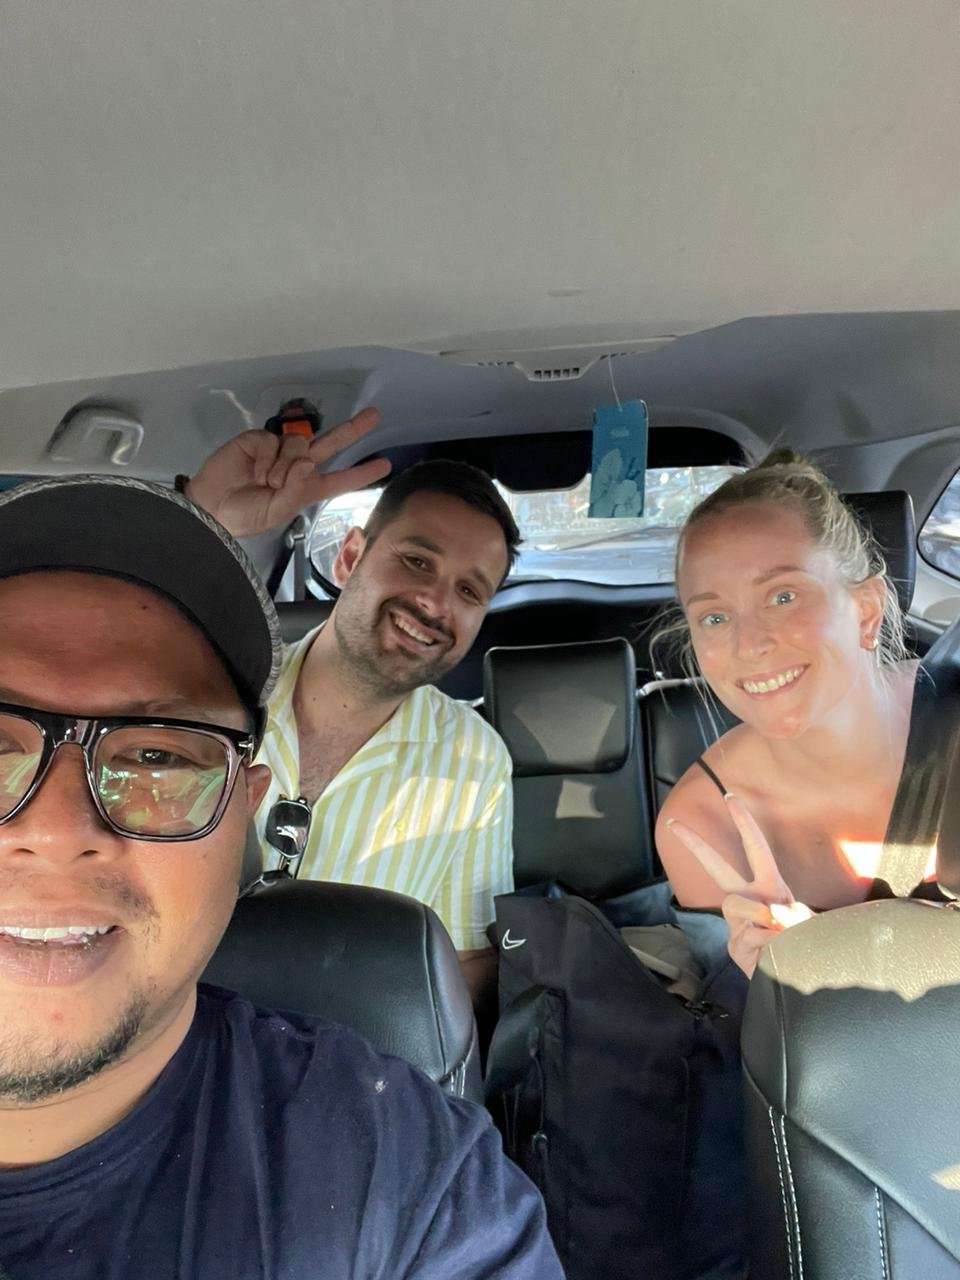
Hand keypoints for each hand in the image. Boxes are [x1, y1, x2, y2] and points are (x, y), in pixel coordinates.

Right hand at [185, 407, 391, 538]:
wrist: (211, 506)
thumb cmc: (245, 515)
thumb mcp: (278, 512)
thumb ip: (296, 489)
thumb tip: (307, 461)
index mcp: (307, 488)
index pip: (340, 478)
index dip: (361, 472)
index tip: (384, 464)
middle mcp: (297, 466)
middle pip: (331, 444)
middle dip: (352, 429)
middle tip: (374, 415)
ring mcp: (279, 451)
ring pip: (300, 445)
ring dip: (285, 465)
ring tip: (266, 482)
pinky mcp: (260, 440)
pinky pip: (274, 442)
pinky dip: (267, 458)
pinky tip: (254, 470)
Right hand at [667, 794, 812, 977]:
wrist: (796, 976)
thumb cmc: (805, 943)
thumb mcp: (808, 924)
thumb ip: (793, 915)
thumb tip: (767, 911)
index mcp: (770, 885)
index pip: (755, 848)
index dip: (744, 822)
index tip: (730, 798)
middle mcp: (751, 898)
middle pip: (718, 868)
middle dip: (696, 845)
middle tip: (675, 824)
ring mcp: (739, 922)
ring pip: (734, 904)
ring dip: (758, 915)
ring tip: (778, 932)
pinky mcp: (734, 944)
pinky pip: (745, 934)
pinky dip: (765, 942)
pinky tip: (773, 951)